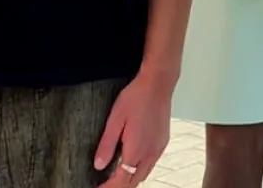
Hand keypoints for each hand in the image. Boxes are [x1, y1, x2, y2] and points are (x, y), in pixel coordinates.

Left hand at [94, 71, 172, 185]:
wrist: (158, 83)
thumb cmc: (136, 97)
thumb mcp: (115, 119)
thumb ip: (107, 145)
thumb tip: (98, 165)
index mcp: (135, 151)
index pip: (121, 182)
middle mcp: (149, 153)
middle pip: (133, 182)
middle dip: (119, 186)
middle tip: (105, 183)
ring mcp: (158, 148)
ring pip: (144, 174)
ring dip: (130, 179)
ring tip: (117, 175)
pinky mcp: (163, 142)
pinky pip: (151, 163)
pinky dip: (140, 169)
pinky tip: (134, 161)